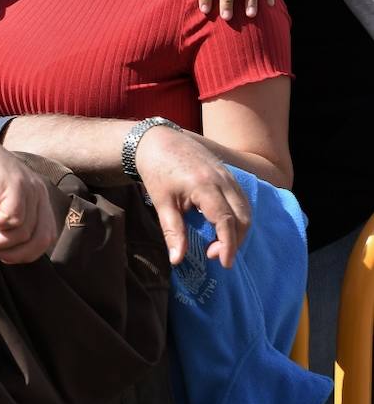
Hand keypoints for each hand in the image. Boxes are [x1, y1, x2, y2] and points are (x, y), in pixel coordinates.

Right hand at [0, 127, 58, 263]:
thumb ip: (7, 229)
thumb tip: (9, 253)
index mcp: (38, 199)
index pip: (46, 238)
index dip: (26, 254)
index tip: (1, 254)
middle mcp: (39, 193)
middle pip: (41, 240)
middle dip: (15, 254)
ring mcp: (30, 188)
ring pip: (24, 232)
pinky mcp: (16, 185)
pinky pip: (13, 219)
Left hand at [133, 126, 250, 267]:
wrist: (157, 140)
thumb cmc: (157, 171)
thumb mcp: (162, 202)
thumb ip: (173, 231)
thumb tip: (177, 260)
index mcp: (205, 186)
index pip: (226, 221)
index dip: (228, 245)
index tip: (223, 263)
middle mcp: (223, 180)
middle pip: (243, 217)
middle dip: (234, 240)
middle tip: (213, 254)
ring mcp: (228, 175)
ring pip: (246, 209)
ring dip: (238, 230)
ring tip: (217, 243)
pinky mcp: (228, 174)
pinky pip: (242, 199)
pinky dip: (238, 217)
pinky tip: (221, 226)